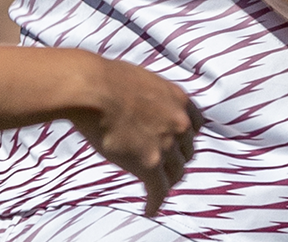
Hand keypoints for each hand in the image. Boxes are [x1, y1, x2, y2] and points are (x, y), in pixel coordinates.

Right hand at [67, 54, 203, 216]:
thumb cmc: (106, 79)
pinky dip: (155, 202)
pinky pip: (158, 190)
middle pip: (186, 151)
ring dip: (166, 182)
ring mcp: (166, 145)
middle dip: (176, 160)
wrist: (92, 89)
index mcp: (178, 99)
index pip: (195, 125)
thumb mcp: (141, 80)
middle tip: (164, 168)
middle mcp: (179, 122)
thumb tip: (139, 104)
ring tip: (156, 189)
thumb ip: (150, 97)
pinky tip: (149, 209)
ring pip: (175, 173)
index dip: (185, 138)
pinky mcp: (149, 165)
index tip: (177, 145)